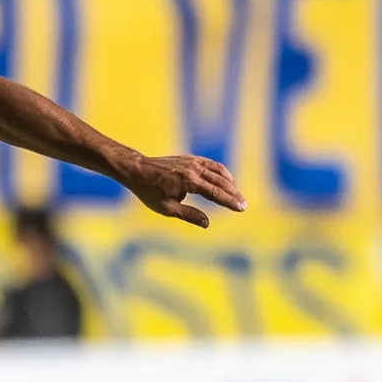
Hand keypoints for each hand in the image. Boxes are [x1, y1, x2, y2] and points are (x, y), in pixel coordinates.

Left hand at [119, 152, 246, 228]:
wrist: (137, 170)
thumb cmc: (149, 191)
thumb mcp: (167, 208)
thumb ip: (189, 215)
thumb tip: (207, 223)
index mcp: (189, 182)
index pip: (215, 193)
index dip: (230, 201)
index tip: (241, 208)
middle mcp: (194, 169)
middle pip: (220, 182)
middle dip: (234, 193)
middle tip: (244, 204)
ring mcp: (193, 162)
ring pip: (218, 171)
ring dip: (229, 182)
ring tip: (236, 194)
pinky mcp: (190, 158)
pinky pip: (210, 164)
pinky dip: (220, 172)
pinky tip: (225, 180)